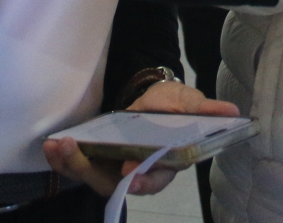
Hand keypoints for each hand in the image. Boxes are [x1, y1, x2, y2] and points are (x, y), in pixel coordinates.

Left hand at [42, 81, 238, 197]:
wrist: (154, 99)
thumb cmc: (176, 106)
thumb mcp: (190, 104)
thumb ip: (206, 110)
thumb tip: (231, 111)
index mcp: (164, 164)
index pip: (152, 180)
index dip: (141, 180)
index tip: (127, 174)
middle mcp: (137, 172)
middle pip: (112, 183)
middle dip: (88, 170)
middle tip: (70, 150)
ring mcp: (114, 168)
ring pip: (90, 176)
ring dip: (69, 164)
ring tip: (55, 146)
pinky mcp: (96, 159)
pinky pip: (78, 165)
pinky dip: (63, 158)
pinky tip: (51, 144)